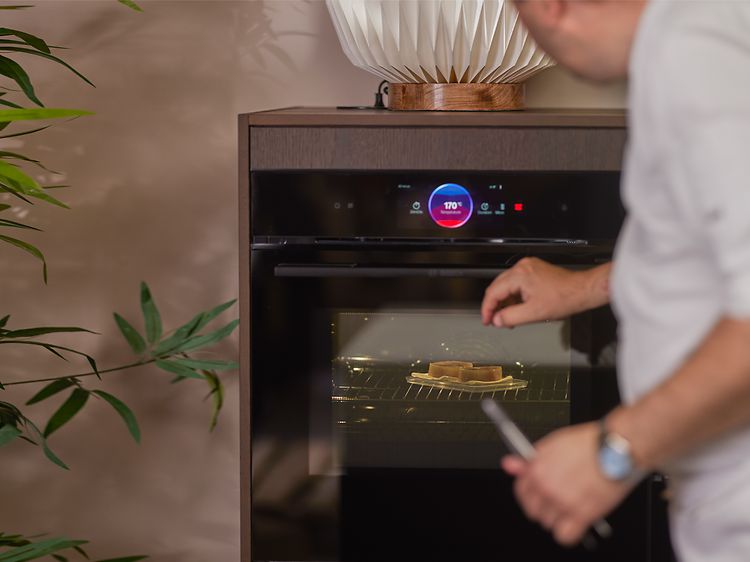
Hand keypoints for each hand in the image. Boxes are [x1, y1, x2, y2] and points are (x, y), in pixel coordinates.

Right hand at [481, 258, 609, 327]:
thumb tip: (497, 320)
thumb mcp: (534, 314)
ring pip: (506, 285)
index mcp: (519, 275)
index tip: (487, 321)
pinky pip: (516, 283)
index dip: (487, 309)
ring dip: (505, 302)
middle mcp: (522, 267)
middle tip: (494, 320)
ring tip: (508, 318)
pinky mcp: (534, 270)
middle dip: (495, 305)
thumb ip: (511, 317)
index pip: (493, 292)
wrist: (583, 290)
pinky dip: (514, 296)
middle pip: (497, 287)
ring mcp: (528, 267)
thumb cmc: (564, 298)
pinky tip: (517, 308)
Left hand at [501, 423, 634, 545]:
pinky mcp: (582, 514)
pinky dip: (568, 532)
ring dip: (558, 517)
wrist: (616, 448)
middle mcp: (546, 486)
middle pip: (533, 510)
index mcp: (537, 469)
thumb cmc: (588, 443)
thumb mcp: (553, 443)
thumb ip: (529, 458)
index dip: (529, 493)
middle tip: (557, 499)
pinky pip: (564, 536)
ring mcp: (562, 502)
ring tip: (571, 504)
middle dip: (543, 506)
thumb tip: (510, 464)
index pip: (521, 491)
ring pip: (548, 523)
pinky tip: (575, 521)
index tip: (536, 494)